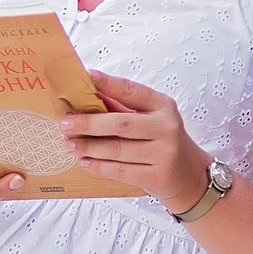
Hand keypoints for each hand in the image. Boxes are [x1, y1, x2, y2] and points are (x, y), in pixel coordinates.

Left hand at [60, 74, 212, 215]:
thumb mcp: (151, 119)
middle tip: (64, 124)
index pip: (133, 91)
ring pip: (117, 150)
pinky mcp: (156, 176)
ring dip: (88, 147)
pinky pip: (120, 170)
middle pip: (120, 124)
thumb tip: (89, 93)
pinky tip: (84, 162)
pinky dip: (98, 166)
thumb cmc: (162, 141)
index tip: (87, 77)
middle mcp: (166, 128)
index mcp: (163, 106)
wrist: (188, 175)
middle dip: (88, 123)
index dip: (109, 84)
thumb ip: (123, 107)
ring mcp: (164, 154)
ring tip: (69, 145)